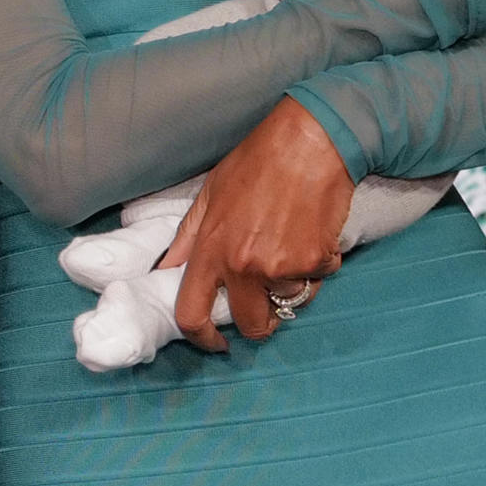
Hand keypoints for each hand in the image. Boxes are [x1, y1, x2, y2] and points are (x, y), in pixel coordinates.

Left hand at [160, 98, 352, 349]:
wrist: (311, 141)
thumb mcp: (210, 196)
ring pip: (290, 301)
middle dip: (261, 322)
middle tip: (268, 305)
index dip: (201, 338)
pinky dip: (319, 262)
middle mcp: (242, 265)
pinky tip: (314, 232)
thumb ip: (188, 240)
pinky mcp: (316, 260)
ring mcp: (281, 266)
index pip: (191, 314)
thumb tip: (166, 271)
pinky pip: (318, 278)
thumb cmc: (258, 162)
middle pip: (251, 324)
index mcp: (210, 250)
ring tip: (293, 245)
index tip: (215, 343)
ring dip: (293, 284)